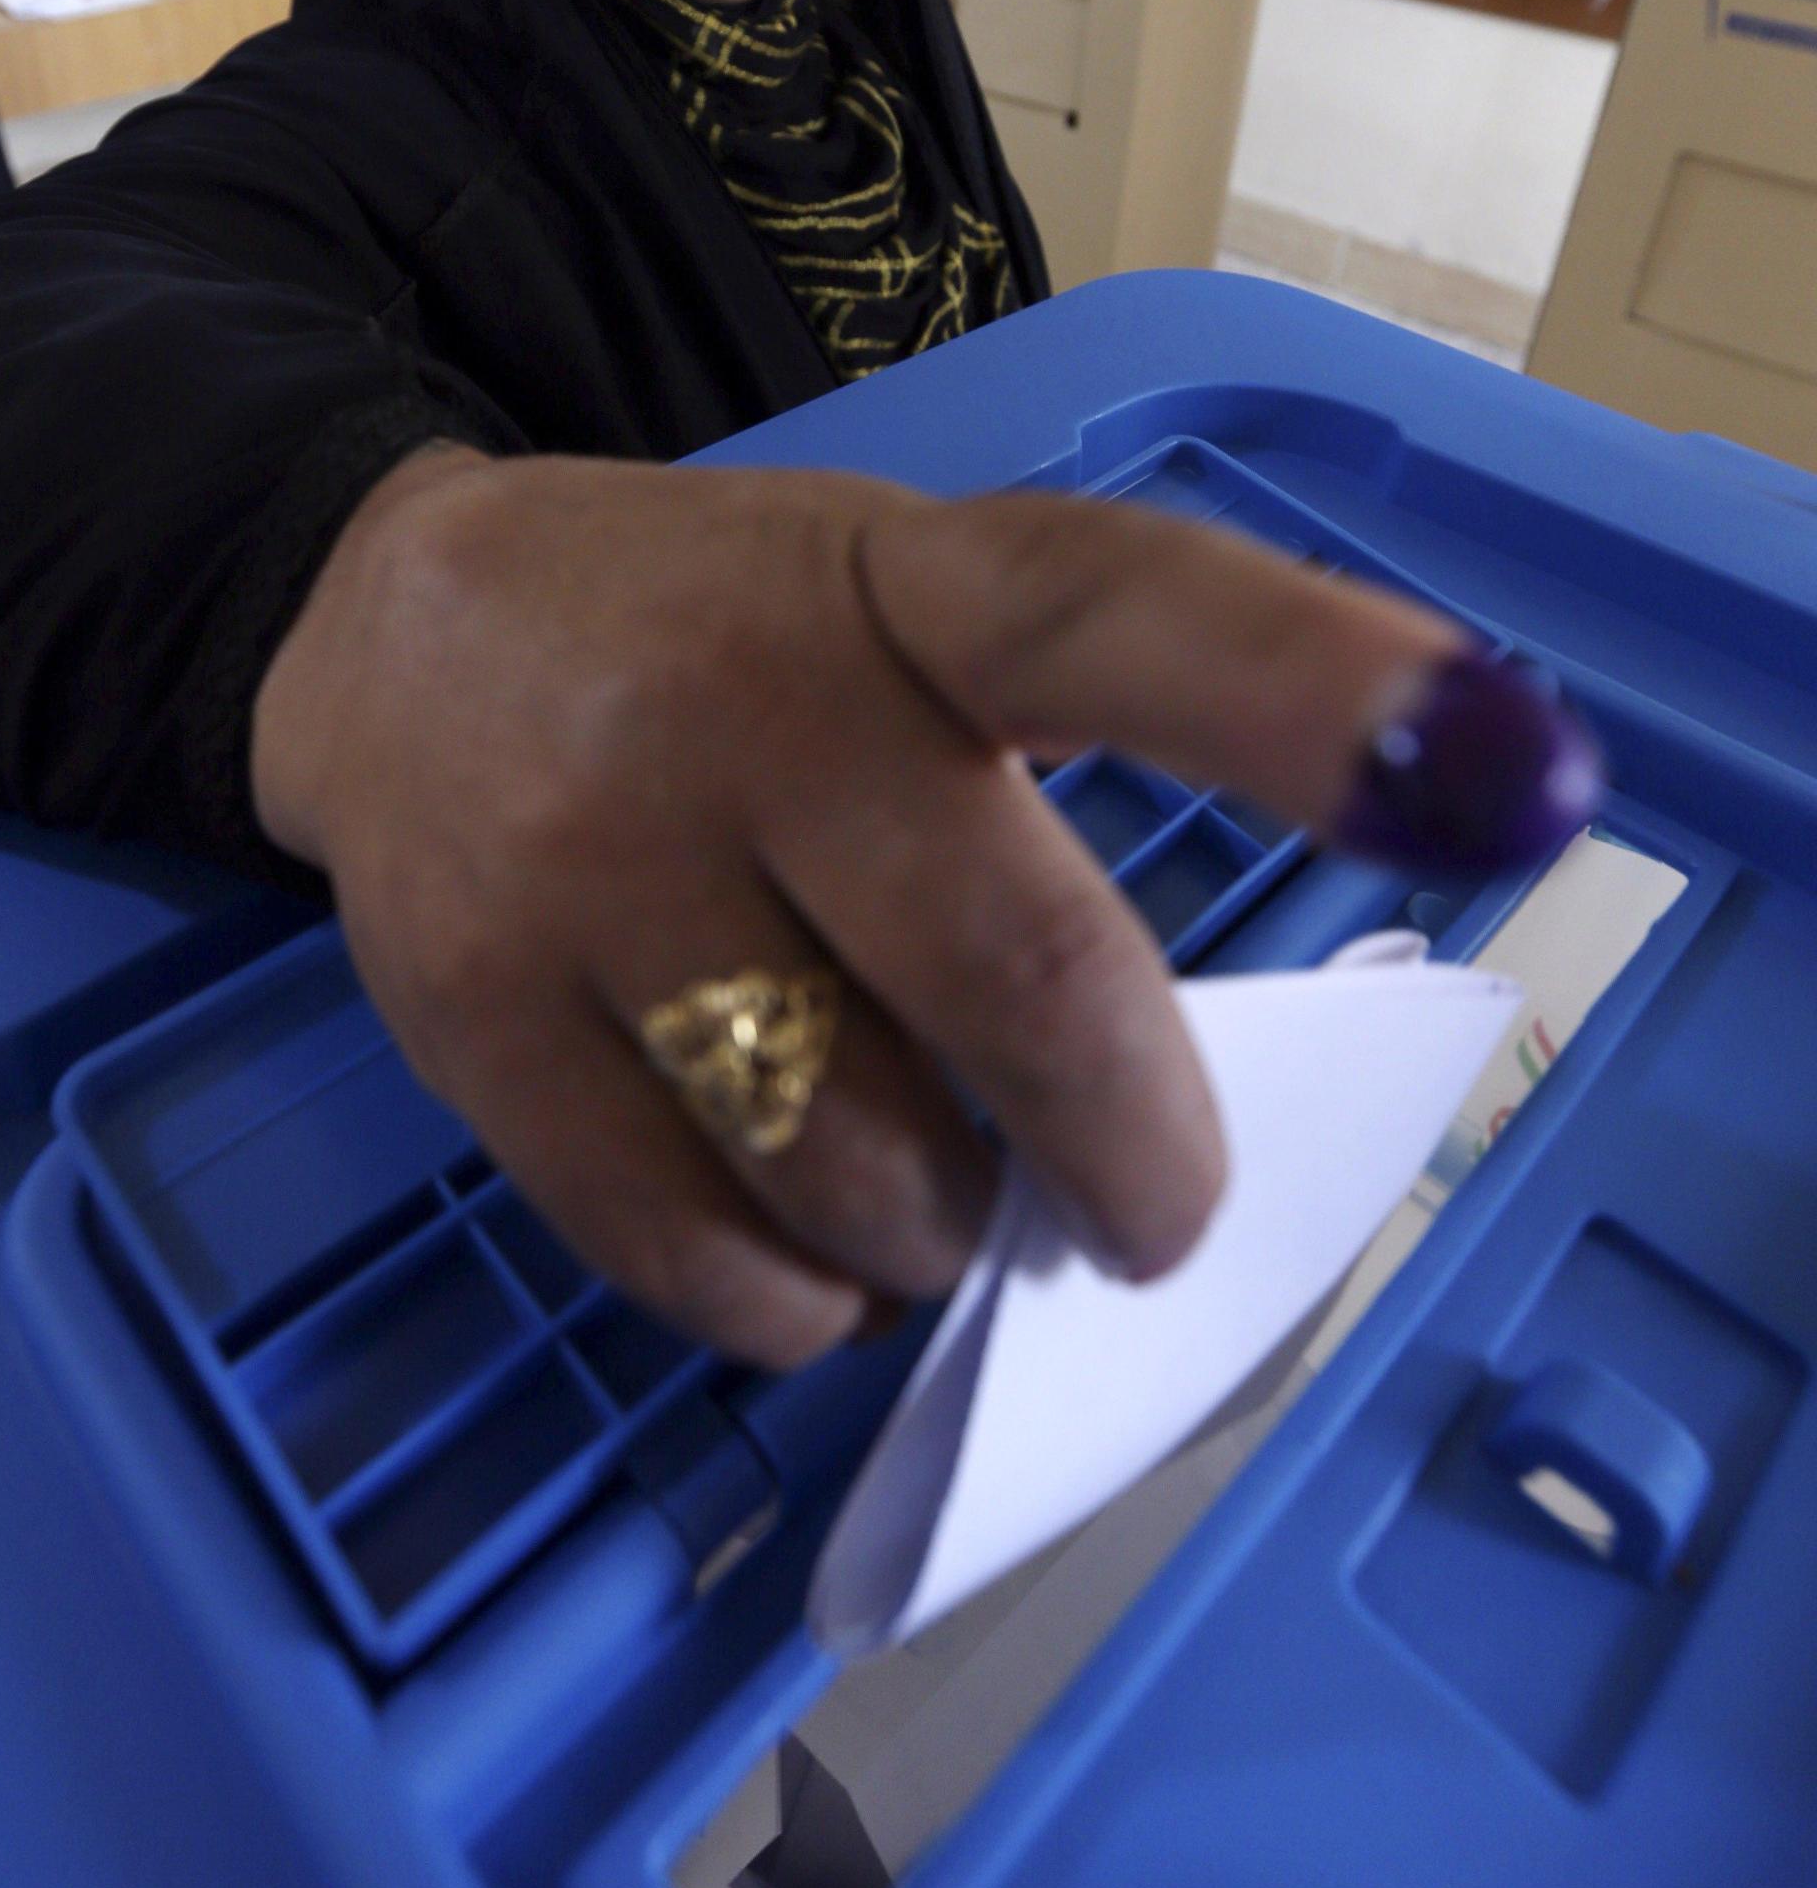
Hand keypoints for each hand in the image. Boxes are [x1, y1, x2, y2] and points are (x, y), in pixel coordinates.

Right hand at [250, 450, 1553, 1366]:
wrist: (387, 632)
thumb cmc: (717, 643)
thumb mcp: (895, 608)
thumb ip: (1039, 769)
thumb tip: (1166, 1088)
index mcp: (898, 586)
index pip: (1118, 611)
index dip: (1310, 692)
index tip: (1501, 769)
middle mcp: (742, 703)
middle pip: (1010, 973)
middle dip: (1127, 1148)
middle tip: (1154, 1217)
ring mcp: (588, 861)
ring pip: (853, 1156)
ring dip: (941, 1234)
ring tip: (930, 1195)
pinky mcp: (470, 1010)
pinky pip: (690, 1245)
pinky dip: (794, 1302)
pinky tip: (809, 1257)